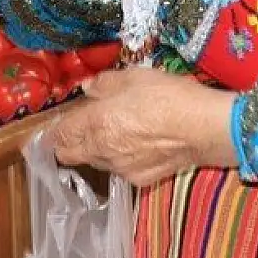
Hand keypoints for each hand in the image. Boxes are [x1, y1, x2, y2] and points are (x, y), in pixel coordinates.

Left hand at [50, 69, 238, 187]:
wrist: (202, 127)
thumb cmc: (168, 96)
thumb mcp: (133, 77)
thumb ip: (104, 83)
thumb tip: (87, 88)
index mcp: (95, 122)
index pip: (60, 133)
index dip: (56, 128)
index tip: (60, 121)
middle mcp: (101, 149)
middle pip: (68, 154)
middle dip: (67, 143)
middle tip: (80, 129)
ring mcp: (119, 168)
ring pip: (93, 162)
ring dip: (95, 149)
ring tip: (116, 132)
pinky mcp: (137, 180)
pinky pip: (118, 170)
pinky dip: (120, 159)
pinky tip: (138, 145)